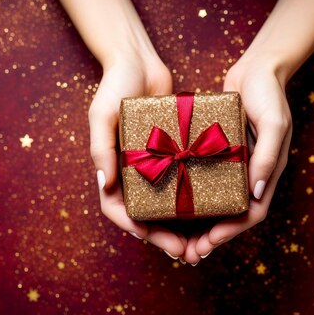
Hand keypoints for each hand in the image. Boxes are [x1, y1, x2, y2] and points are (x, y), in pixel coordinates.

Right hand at [89, 55, 187, 258]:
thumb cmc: (114, 86)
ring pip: (166, 207)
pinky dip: (193, 202)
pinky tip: (212, 212)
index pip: (117, 208)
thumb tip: (105, 184)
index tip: (151, 238)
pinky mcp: (172, 156)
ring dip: (180, 229)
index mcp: (111, 169)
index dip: (133, 227)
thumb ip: (101, 148)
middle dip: (163, 237)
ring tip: (200, 243)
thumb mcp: (102, 114)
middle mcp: (132, 173)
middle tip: (185, 252)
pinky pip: (181, 185)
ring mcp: (153, 167)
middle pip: (145, 215)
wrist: (139, 62)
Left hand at [180, 55, 292, 264]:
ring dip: (201, 224)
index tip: (208, 244)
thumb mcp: (273, 123)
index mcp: (267, 172)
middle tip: (188, 253)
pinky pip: (208, 182)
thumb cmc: (269, 94)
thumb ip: (267, 157)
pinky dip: (195, 197)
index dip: (231, 232)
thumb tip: (257, 194)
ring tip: (179, 239)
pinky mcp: (221, 154)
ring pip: (218, 203)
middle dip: (212, 237)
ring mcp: (236, 166)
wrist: (259, 70)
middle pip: (232, 215)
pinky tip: (174, 204)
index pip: (252, 212)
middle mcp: (252, 174)